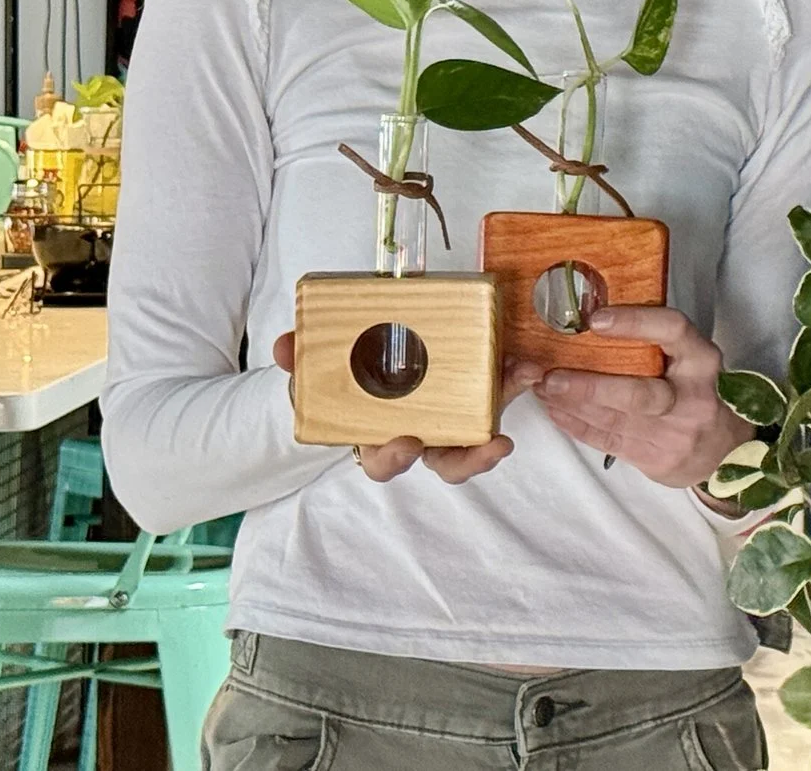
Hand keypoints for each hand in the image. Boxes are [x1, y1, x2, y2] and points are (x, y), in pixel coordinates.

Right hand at [270, 331, 518, 484]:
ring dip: (510, 415)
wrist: (373, 356)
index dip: (393, 457)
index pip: (385, 461)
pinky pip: (499, 390)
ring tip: (523, 387)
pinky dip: (513, 378)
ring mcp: (454, 417)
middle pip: (449, 462)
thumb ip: (300, 359)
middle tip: (494, 445)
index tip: (406, 442)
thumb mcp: (322, 370)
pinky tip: (527, 366)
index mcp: (380, 436)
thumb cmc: (350, 378)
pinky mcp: (479, 391)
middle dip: (471, 460)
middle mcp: (423, 435)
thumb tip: (283, 347)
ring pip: (484, 431)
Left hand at [516, 307, 748, 491]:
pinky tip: (554, 411)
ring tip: (540, 388)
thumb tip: (595, 317)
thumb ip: (658, 344)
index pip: (673, 331)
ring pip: (614, 421)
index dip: (635, 323)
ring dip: (571, 405)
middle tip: (549, 376)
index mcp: (702, 360)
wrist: (726, 453)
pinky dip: (576, 425)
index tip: (595, 319)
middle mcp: (691, 397)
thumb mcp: (693, 361)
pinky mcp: (655, 459)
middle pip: (639, 394)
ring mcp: (674, 434)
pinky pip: (608, 441)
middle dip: (589, 387)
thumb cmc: (699, 391)